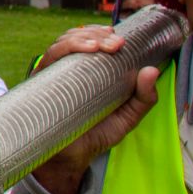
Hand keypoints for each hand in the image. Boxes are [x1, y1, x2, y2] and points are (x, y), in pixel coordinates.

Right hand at [30, 23, 162, 193]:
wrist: (70, 160)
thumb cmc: (95, 136)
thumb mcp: (127, 117)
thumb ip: (143, 99)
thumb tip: (152, 70)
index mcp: (86, 73)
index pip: (88, 42)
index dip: (100, 33)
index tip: (119, 37)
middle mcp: (66, 70)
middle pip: (74, 38)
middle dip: (95, 35)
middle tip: (116, 43)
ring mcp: (51, 76)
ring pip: (60, 44)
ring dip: (81, 38)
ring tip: (100, 45)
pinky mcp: (40, 83)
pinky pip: (48, 59)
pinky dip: (63, 49)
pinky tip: (82, 51)